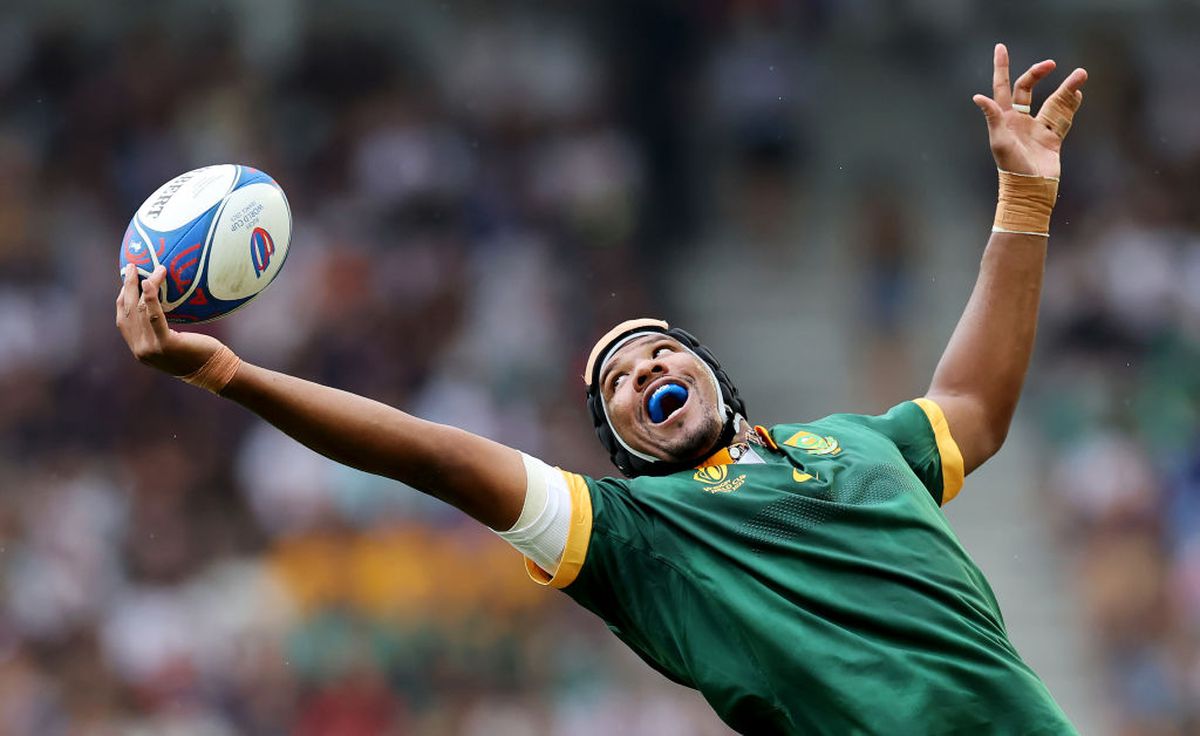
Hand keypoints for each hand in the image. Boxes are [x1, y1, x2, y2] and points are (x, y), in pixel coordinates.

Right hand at [115, 264, 223, 375]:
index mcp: (140, 348)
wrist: (215, 372)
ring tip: (152, 268)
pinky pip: (154, 316)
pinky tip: (149, 282)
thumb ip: (162, 329)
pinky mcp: (164, 344)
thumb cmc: (200, 354)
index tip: (126, 280)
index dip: (123, 297)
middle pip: (127, 311)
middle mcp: (140, 349)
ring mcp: (150, 348)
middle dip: (127, 286)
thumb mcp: (175, 342)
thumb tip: (163, 301)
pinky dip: (150, 298)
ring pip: (140, 310)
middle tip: (131, 266)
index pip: (124, 319)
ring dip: (144, 285)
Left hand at [973, 43, 1086, 178]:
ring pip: (1052, 101)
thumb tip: (978, 97)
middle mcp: (1019, 121)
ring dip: (1066, 88)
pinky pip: (1062, 117)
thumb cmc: (1011, 168)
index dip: (1001, 67)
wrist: (1030, 190)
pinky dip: (1071, 104)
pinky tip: (1078, 93)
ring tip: (1081, 74)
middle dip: (1038, 73)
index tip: (1001, 47)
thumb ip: (992, 118)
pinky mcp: (1052, 139)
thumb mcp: (999, 142)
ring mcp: (1036, 129)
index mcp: (1004, 119)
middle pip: (1027, 89)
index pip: (1002, 87)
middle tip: (1051, 64)